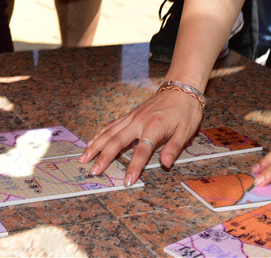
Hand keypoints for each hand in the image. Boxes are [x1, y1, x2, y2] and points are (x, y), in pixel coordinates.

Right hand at [79, 88, 203, 185]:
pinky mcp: (130, 115)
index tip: (127, 182)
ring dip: (96, 146)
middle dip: (103, 157)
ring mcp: (132, 117)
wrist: (181, 88)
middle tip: (92, 171)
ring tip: (84, 158)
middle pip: (117, 141)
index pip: (142, 152)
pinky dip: (100, 134)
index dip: (134, 167)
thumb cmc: (186, 111)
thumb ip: (174, 148)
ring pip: (109, 132)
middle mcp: (139, 122)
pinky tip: (92, 142)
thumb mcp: (186, 130)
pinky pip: (111, 125)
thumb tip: (165, 164)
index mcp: (154, 127)